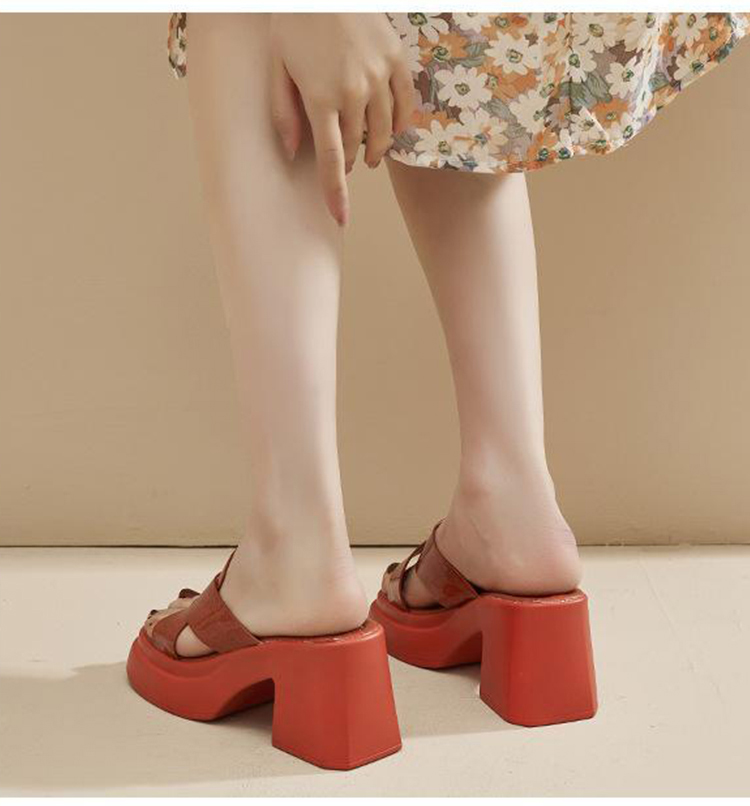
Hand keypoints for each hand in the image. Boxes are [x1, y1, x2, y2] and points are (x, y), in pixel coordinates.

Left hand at [269, 13, 414, 225]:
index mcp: (321, 96)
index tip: (340, 218)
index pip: (333, 160)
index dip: (336, 193)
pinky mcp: (397, 59)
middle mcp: (354, 90)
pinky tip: (390, 129)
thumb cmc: (291, 23)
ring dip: (376, 147)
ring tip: (369, 153)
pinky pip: (404, 104)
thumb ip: (284, 112)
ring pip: (384, 130)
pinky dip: (399, 123)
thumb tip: (294, 152)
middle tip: (346, 162)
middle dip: (351, 161)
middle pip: (358, 147)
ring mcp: (379, 75)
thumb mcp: (277, 68)